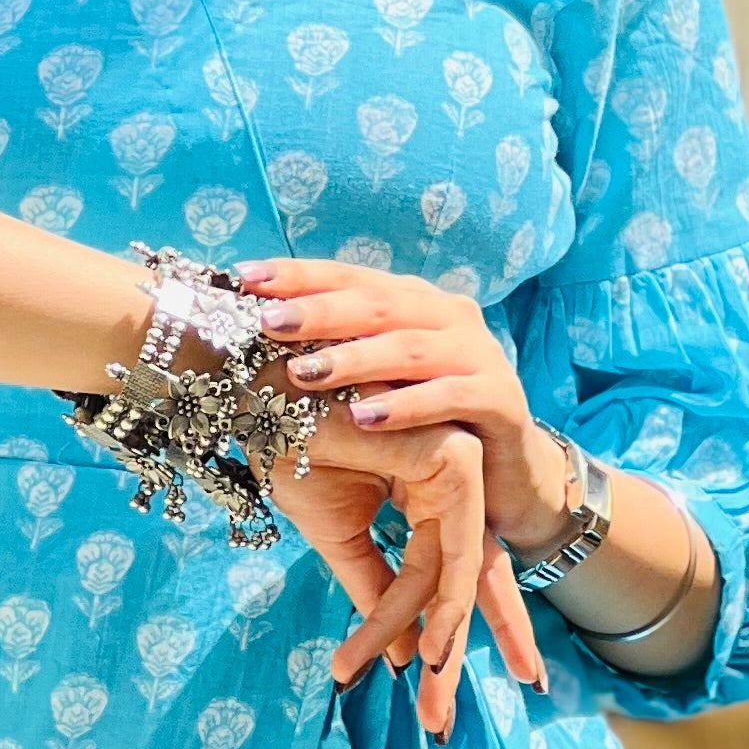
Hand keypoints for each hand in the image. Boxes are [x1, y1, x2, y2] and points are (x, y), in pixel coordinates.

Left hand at [235, 257, 567, 554]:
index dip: (298, 275)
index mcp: (413, 302)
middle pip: (377, 304)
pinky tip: (365, 418)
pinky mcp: (502, 399)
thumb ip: (337, 352)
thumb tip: (256, 331)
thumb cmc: (423, 424)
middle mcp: (448, 317)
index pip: (350, 277)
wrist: (504, 473)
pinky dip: (406, 406)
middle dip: (318, 312)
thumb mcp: (377, 382)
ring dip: (354, 359)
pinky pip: (450, 396)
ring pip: (410, 348)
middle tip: (268, 323)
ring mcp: (480, 354)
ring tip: (304, 373)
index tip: (244, 278)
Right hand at [271, 400, 546, 741]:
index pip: (448, 570)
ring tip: (426, 700)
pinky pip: (450, 549)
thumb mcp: (334, 531)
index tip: (432, 701)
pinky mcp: (456, 460)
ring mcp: (460, 464)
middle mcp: (450, 477)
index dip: (444, 634)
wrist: (254, 387)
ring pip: (461, 573)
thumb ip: (373, 587)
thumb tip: (402, 658)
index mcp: (425, 486)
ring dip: (439, 640)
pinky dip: (436, 603)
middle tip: (447, 723)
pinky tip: (426, 651)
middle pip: (469, 577)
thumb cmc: (285, 443)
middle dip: (462, 653)